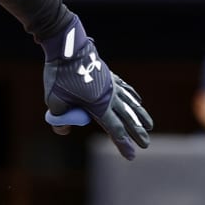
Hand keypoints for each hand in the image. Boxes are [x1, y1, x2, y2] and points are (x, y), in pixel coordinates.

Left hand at [41, 13, 152, 159]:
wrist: (67, 48)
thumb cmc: (59, 75)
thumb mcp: (54, 102)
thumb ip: (60, 119)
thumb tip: (64, 129)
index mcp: (99, 105)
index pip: (114, 129)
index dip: (123, 144)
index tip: (131, 155)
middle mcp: (109, 96)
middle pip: (127, 118)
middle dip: (137, 133)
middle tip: (146, 145)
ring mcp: (111, 84)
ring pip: (130, 103)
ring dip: (140, 116)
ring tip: (150, 126)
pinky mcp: (108, 75)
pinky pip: (125, 89)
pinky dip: (133, 97)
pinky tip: (138, 101)